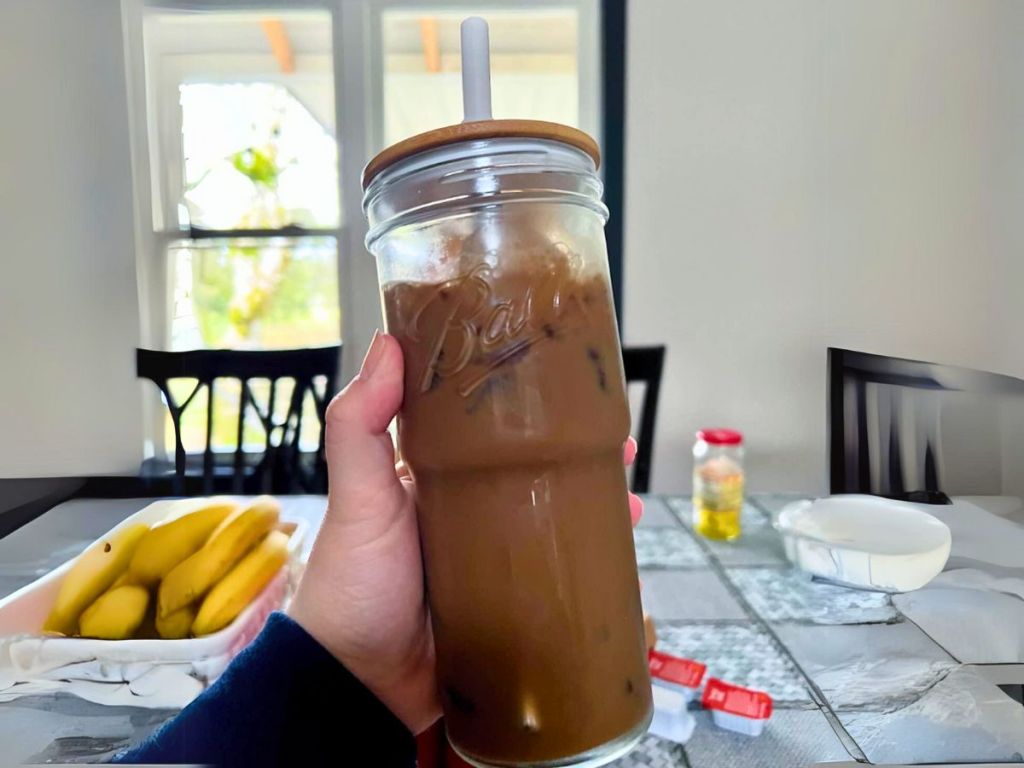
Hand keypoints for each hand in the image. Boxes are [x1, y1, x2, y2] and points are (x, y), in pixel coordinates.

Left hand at [289, 331, 644, 733]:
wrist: (359, 684)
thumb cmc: (352, 583)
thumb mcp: (357, 497)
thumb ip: (360, 425)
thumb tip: (388, 342)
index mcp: (429, 476)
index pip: (484, 425)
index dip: (525, 403)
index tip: (566, 383)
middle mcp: (463, 510)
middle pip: (530, 470)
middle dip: (577, 455)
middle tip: (621, 444)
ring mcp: (489, 558)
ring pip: (552, 520)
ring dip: (593, 505)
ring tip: (630, 498)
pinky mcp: (507, 603)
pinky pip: (555, 575)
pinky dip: (587, 563)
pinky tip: (618, 556)